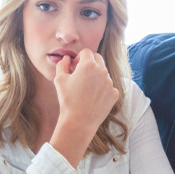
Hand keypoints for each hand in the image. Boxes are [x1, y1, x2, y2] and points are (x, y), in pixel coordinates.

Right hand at [49, 49, 119, 165]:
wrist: (79, 121)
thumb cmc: (67, 99)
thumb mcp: (59, 79)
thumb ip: (62, 64)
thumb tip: (66, 58)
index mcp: (89, 65)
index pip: (86, 52)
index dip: (79, 58)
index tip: (75, 67)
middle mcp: (102, 71)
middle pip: (98, 59)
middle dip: (90, 63)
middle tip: (81, 74)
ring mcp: (110, 83)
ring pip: (104, 73)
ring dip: (96, 76)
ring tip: (86, 89)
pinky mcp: (115, 94)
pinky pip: (109, 86)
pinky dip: (102, 89)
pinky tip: (93, 98)